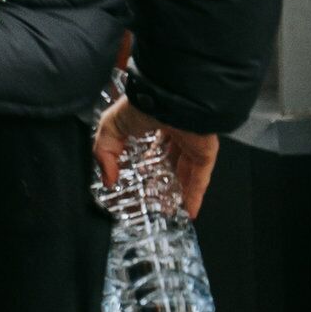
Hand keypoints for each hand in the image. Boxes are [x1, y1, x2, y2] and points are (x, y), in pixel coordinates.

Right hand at [96, 97, 218, 216]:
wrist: (168, 100)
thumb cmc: (140, 107)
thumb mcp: (111, 127)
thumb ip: (105, 153)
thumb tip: (108, 180)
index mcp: (155, 122)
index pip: (153, 144)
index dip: (146, 162)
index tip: (137, 177)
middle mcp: (176, 133)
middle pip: (171, 160)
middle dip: (163, 179)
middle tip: (153, 197)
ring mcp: (192, 143)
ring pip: (186, 172)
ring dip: (179, 191)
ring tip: (169, 210)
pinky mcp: (205, 153)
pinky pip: (201, 178)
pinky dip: (196, 196)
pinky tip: (189, 211)